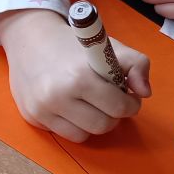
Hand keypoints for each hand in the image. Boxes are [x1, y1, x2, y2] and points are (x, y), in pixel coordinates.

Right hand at [1, 8, 150, 141]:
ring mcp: (42, 109)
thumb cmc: (73, 44)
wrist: (29, 38)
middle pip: (103, 125)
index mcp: (79, 77)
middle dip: (114, 115)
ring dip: (94, 122)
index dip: (130, 103)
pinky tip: (72, 107)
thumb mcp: (110, 46)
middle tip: (111, 101)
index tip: (128, 96)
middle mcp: (57, 96)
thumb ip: (137, 65)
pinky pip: (64, 134)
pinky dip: (74, 124)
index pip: (118, 108)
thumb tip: (144, 93)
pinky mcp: (32, 117)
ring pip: (84, 135)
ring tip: (92, 104)